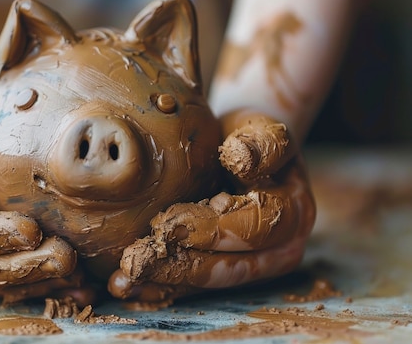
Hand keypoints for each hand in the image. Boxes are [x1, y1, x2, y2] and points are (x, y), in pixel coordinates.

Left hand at [108, 110, 315, 302]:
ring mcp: (250, 267)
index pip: (253, 230)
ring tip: (123, 279)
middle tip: (137, 258)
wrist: (241, 148)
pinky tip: (123, 285)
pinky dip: (155, 287)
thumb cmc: (250, 134)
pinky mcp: (221, 271)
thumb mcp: (262, 129)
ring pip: (205, 282)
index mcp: (293, 215)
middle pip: (229, 267)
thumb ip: (263, 143)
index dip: (212, 229)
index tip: (171, 222)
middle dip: (180, 265)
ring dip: (162, 282)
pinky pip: (189, 286)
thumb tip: (242, 159)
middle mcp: (277, 251)